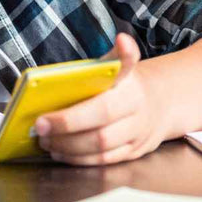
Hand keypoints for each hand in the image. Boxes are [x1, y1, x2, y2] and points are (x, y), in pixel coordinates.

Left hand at [33, 33, 166, 165]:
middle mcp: (138, 103)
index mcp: (130, 78)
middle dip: (68, 122)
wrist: (161, 106)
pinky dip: (78, 159)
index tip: (122, 40)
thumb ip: (97, 67)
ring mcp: (138, 130)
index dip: (127, 52)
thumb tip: (58, 73)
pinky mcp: (134, 151)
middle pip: (104, 114)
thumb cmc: (123, 88)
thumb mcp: (115, 70)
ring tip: (46, 141)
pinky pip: (104, 160)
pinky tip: (60, 152)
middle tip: (40, 125)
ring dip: (68, 145)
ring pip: (101, 144)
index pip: (129, 62)